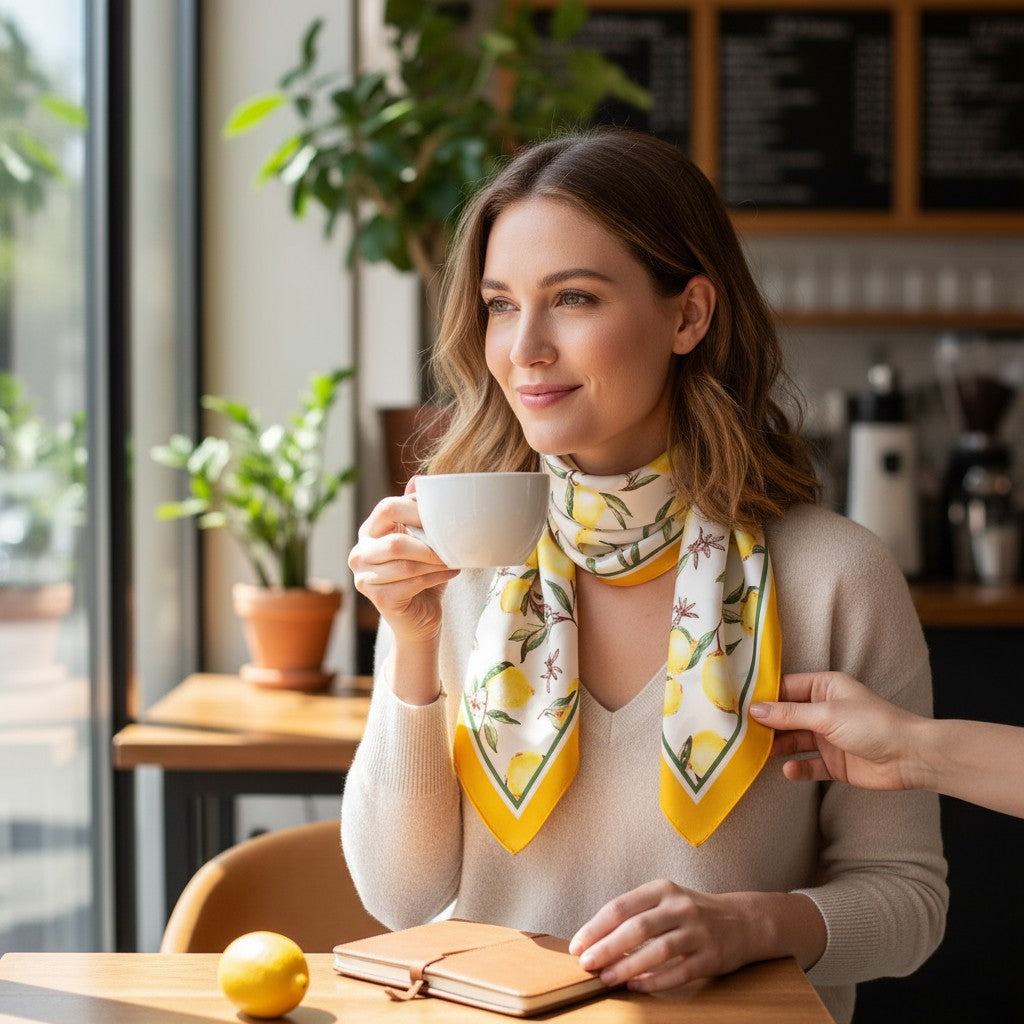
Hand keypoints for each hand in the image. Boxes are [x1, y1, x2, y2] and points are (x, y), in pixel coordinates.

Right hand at [347, 480, 458, 647]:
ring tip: (454, 560)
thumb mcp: (421, 540)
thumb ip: (417, 513)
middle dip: (430, 545)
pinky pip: (411, 583)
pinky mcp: (377, 599)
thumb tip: (418, 479)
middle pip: (396, 542)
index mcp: (369, 532)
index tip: (443, 517)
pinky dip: (436, 577)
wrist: (420, 618)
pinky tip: (451, 573)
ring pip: (406, 565)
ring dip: (436, 563)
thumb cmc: (422, 575)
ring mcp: (364, 578)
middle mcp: (359, 553)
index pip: (387, 508)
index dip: (416, 510)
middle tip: (453, 546)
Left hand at [568, 881, 756, 991]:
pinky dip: (656, 981)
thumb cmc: (691, 913)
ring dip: (628, 966)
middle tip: (586, 964)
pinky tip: (637, 987)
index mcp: (662, 889)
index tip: (577, 945)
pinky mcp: (711, 956)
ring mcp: (698, 931)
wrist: (742, 921)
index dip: (596, 927)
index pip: (621, 906)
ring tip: (607, 978)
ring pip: (658, 950)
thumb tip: (594, 939)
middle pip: (637, 927)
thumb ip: (635, 914)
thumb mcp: (664, 901)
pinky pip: (679, 972)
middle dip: (607, 947)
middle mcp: (680, 907)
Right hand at [751, 671, 920, 791]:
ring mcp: (828, 738)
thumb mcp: (826, 714)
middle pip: (786, 716)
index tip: (736, 705)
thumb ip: (789, 714)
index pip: (785, 689)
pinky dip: (797, 768)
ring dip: (777, 747)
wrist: (911, 758)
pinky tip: (788, 770)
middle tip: (738, 732)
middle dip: (765, 724)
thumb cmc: (873, 724)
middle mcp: (823, 710)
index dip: (763, 697)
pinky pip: (808, 765)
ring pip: (793, 741)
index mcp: (824, 688)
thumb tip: (754, 710)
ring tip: (754, 753)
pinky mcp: (834, 763)